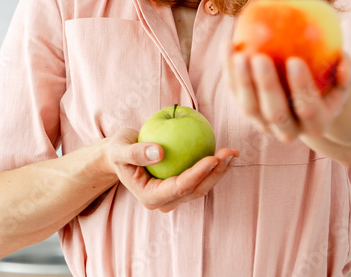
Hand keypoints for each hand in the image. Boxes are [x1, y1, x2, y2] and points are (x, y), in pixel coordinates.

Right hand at [102, 128, 237, 212]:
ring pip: (202, 187)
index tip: (213, 157)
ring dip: (219, 171)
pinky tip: (224, 152)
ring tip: (232, 152)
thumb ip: (135, 153)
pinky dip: (213, 166)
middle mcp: (164, 201)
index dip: (198, 174)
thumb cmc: (118, 150)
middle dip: (216, 173)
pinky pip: (200, 178)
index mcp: (150, 197)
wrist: (120, 154)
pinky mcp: (180, 186)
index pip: (180, 187)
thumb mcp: (119, 149)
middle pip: (196, 190)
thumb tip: (159, 152)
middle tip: (229, 152)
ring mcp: (173, 195)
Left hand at [223, 48, 350, 142]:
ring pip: (250, 108)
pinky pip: (235, 92)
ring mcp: (265, 123)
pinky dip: (229, 70)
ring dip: (242, 82)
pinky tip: (228, 45)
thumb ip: (349, 71)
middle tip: (260, 57)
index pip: (308, 109)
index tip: (295, 60)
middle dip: (266, 86)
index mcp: (318, 124)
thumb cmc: (332, 79)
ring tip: (239, 54)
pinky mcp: (248, 110)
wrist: (313, 97)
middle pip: (275, 113)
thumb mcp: (348, 75)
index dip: (301, 87)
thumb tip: (345, 66)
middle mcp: (289, 130)